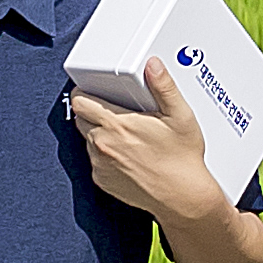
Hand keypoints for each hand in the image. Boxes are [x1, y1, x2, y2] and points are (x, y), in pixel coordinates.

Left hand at [64, 61, 226, 229]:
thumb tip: (153, 65)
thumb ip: (164, 86)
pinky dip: (105, 156)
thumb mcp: (180, 116)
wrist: (181, 197)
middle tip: (114, 112)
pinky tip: (127, 155)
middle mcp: (102, 144)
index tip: (92, 91)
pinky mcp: (102, 180)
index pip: (80, 101)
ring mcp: (100, 164)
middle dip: (92, 112)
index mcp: (117, 124)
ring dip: (99, 134)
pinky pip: (95, 161)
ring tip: (126, 135)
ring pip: (87, 140)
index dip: (84, 92)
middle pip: (80, 118)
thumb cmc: (182, 159)